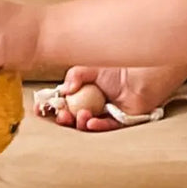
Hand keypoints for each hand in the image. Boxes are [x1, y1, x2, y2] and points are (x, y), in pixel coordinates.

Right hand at [36, 66, 161, 132]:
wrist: (146, 63)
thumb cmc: (122, 60)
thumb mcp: (90, 65)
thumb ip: (75, 75)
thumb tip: (64, 90)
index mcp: (85, 88)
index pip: (64, 100)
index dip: (51, 106)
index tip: (39, 109)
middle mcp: (95, 101)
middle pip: (74, 115)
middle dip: (64, 118)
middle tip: (61, 116)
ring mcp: (108, 110)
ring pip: (89, 124)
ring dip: (80, 123)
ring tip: (79, 115)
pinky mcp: (123, 118)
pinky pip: (108, 127)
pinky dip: (97, 126)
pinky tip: (90, 122)